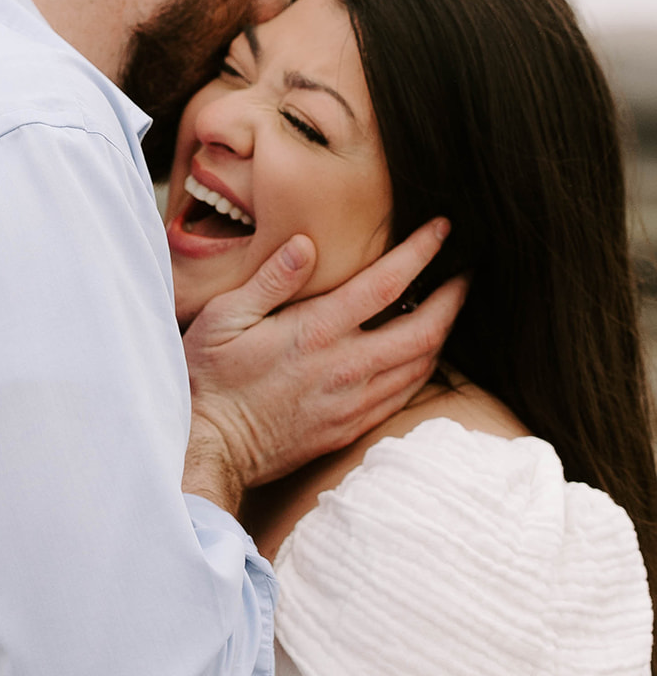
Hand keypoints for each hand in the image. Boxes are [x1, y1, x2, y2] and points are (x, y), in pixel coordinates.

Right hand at [182, 219, 465, 508]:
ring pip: (422, 365)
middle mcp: (345, 368)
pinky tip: (419, 354)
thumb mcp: (224, 317)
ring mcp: (352, 402)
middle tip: (465, 274)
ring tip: (447, 309)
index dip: (422, 251)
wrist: (210, 447)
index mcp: (316, 332)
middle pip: (425, 329)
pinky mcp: (350, 427)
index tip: (443, 229)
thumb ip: (271, 279)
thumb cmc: (211, 377)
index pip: (388, 283)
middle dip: (454, 297)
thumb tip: (307, 243)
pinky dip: (422, 368)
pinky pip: (404, 395)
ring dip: (442, 333)